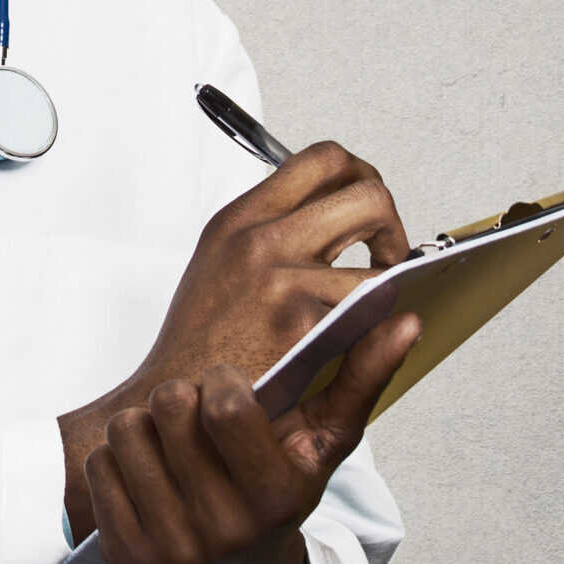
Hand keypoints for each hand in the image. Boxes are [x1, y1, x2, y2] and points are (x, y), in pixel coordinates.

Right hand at [59, 141, 406, 537]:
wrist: (172, 403)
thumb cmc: (200, 345)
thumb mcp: (219, 262)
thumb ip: (269, 229)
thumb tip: (329, 209)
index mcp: (240, 218)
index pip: (322, 160)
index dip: (360, 176)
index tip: (366, 209)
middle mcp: (259, 238)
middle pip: (366, 193)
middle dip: (391, 223)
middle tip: (386, 255)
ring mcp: (281, 278)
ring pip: (380, 263)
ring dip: (389, 289)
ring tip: (371, 310)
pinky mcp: (301, 324)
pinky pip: (370, 314)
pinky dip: (375, 331)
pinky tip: (352, 344)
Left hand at [88, 314, 420, 563]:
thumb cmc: (278, 488)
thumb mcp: (323, 442)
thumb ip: (360, 378)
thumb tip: (405, 319)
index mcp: (275, 496)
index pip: (226, 406)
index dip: (222, 382)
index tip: (229, 385)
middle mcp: (223, 529)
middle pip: (170, 404)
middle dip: (182, 397)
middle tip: (198, 413)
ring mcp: (171, 547)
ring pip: (128, 430)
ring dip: (146, 426)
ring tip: (176, 445)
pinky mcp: (127, 555)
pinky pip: (98, 465)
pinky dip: (118, 460)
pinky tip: (151, 476)